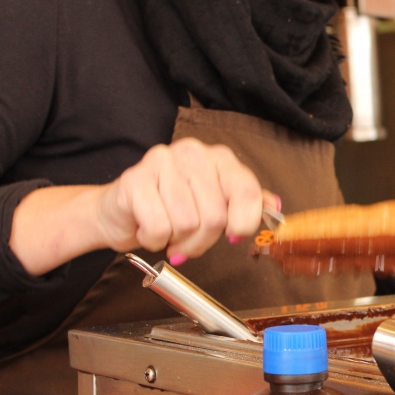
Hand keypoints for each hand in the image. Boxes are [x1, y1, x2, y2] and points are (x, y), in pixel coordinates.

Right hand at [10, 139, 274, 276]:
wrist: (118, 211)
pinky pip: (159, 227)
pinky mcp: (134, 180)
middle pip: (216, 216)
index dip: (245, 222)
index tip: (234, 236)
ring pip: (187, 223)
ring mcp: (161, 162)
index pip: (247, 191)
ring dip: (177, 241)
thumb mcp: (216, 204)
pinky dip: (154, 239)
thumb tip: (276, 206)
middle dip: (203, 241)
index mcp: (219, 157)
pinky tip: (148, 228)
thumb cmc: (171, 209)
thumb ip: (247, 203)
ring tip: (168, 232)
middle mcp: (192, 153)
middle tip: (188, 241)